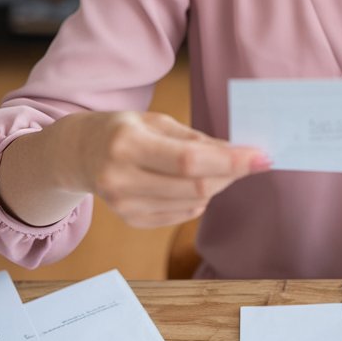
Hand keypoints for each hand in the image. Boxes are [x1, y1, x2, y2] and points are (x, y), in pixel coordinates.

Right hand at [73, 111, 272, 227]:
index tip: (263, 157)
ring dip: (218, 186)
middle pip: (194, 187)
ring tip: (223, 168)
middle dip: (231, 174)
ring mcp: (123, 204)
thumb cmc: (123, 129)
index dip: (230, 162)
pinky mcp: (129, 219)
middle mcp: (121, 178)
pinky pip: (180, 215)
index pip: (189, 161)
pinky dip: (199, 200)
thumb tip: (236, 154)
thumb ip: (195, 139)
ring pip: (191, 204)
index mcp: (127, 143)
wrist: (78, 153)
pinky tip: (196, 184)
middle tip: (253, 161)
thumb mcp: (156, 121)